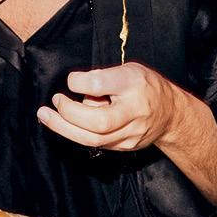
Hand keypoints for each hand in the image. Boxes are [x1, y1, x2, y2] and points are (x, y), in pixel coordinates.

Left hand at [36, 62, 176, 151]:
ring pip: (93, 139)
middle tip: (55, 100)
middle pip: (99, 121)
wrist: (171, 114)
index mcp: (133, 85)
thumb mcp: (128, 69)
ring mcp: (130, 133)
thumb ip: (103, 76)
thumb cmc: (144, 86)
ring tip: (45, 116)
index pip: (102, 84)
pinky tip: (62, 124)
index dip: (81, 82)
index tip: (72, 81)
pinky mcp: (124, 147)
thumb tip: (75, 86)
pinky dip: (75, 133)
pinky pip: (95, 144)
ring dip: (64, 128)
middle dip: (69, 113)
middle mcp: (134, 112)